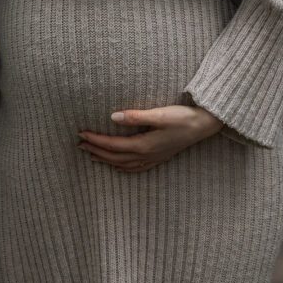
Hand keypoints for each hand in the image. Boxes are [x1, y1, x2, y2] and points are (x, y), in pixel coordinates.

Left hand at [78, 104, 222, 171]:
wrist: (204, 126)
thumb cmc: (182, 117)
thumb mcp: (159, 114)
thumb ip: (136, 116)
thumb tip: (113, 116)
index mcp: (144, 145)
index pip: (113, 145)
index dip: (96, 140)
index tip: (81, 133)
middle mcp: (146, 155)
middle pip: (115, 156)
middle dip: (96, 150)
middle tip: (79, 144)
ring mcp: (153, 158)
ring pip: (123, 164)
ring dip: (106, 160)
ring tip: (91, 155)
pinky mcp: (159, 157)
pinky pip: (135, 168)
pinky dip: (123, 168)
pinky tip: (118, 166)